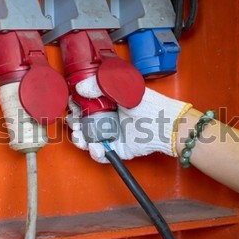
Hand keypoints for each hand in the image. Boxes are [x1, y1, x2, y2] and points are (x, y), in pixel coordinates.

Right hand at [66, 76, 191, 162]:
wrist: (165, 127)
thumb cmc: (150, 106)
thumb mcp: (123, 88)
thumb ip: (100, 85)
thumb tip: (80, 88)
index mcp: (108, 102)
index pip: (85, 104)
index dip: (76, 106)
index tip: (73, 107)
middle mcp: (108, 118)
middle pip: (82, 123)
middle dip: (75, 125)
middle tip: (76, 124)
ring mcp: (111, 134)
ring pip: (88, 139)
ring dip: (81, 140)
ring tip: (83, 139)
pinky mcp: (116, 149)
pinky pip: (100, 154)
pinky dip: (95, 153)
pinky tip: (96, 148)